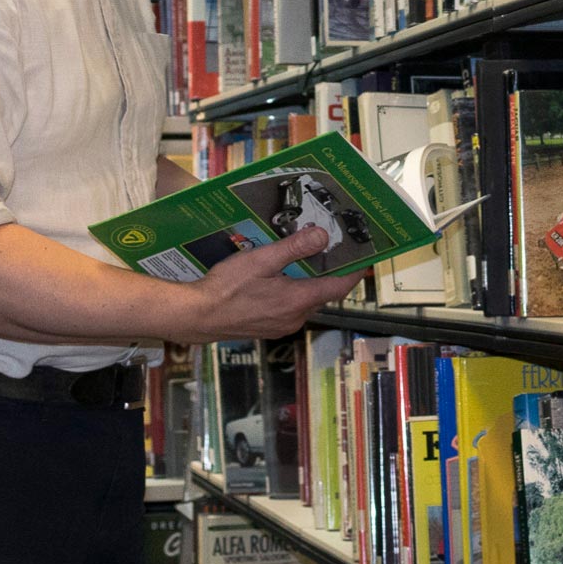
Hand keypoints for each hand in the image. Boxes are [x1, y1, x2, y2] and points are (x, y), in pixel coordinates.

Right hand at [177, 227, 363, 340]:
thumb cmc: (226, 288)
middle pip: (322, 293)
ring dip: (308, 282)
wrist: (198, 316)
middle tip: (330, 249)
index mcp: (298, 300)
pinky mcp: (269, 328)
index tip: (364, 257)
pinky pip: (290, 308)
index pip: (339, 286)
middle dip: (328, 272)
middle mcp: (295, 317)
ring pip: (305, 300)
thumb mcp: (261, 260)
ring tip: (302, 259)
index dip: (354, 271)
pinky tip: (279, 279)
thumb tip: (322, 235)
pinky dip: (292, 293)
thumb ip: (293, 247)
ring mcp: (282, 325)